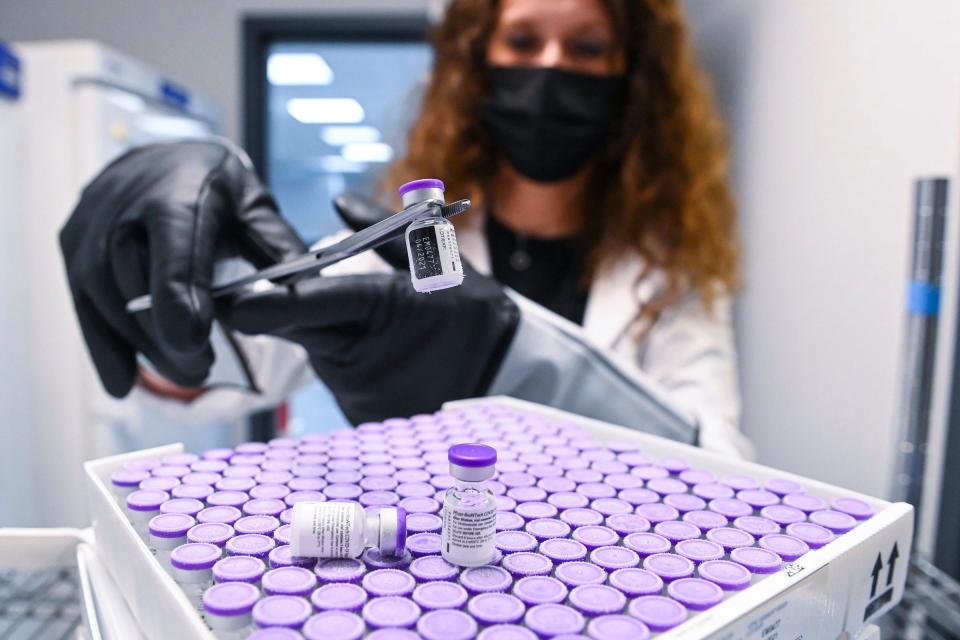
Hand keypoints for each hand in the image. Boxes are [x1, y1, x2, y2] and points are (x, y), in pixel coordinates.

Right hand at [60, 140, 306, 396]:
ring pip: (102, 295)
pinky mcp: (72, 242)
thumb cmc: (220, 192)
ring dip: (140, 345)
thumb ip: (278, 251)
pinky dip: (103, 347)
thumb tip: (301, 296)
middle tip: (200, 371)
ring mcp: (91, 220)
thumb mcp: (258, 211)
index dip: (177, 295)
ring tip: (183, 375)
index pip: (172, 243)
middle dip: (164, 334)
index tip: (193, 344)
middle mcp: (125, 201)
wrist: (165, 162)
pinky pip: (81, 302)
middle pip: (133, 277)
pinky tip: (124, 383)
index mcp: (180, 188)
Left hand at [221, 192, 519, 422]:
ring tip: (359, 323)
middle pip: (302, 329)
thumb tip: (340, 203)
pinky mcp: (361, 414)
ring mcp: (360, 392)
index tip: (228, 303)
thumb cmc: (472, 313)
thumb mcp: (438, 261)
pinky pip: (338, 377)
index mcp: (381, 309)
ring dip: (320, 332)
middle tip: (250, 296)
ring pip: (319, 352)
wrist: (506, 379)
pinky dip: (344, 359)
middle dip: (276, 312)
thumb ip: (383, 233)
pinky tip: (373, 353)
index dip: (268, 303)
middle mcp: (363, 355)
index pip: (314, 303)